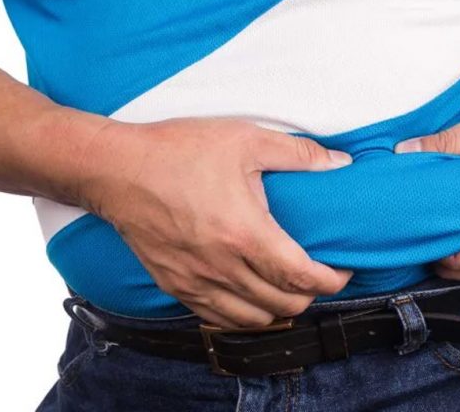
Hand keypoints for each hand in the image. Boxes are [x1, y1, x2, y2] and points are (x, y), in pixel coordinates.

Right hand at [75, 117, 353, 327]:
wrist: (116, 170)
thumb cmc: (178, 151)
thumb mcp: (244, 139)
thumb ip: (297, 154)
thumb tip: (339, 164)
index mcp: (244, 234)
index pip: (302, 277)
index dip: (332, 281)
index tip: (343, 271)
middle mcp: (222, 268)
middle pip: (284, 305)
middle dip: (310, 294)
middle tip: (318, 274)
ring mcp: (196, 282)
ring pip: (253, 320)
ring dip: (278, 308)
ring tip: (286, 286)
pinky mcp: (174, 286)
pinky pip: (217, 320)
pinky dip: (243, 315)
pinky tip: (248, 296)